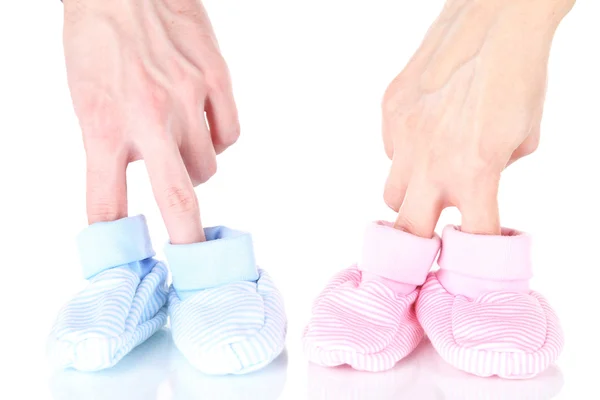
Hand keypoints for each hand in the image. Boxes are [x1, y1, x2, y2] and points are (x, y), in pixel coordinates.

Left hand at [64, 0, 238, 242]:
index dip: (116, 243)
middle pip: (178, 199)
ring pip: (207, 166)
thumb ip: (111, 144)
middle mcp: (148, 117)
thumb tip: (139, 176)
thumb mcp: (85, 97)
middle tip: (197, 261)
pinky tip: (202, 122)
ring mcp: (188, 99)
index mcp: (102, 124)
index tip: (128, 266)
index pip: (106, 202)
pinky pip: (229, 136)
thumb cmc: (100, 40)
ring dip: (194, 166)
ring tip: (179, 139)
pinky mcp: (216, 80)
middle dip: (188, 241)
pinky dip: (217, 139)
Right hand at [382, 0, 573, 236]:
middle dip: (419, 242)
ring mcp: (405, 135)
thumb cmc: (520, 75)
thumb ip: (495, 170)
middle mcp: (433, 160)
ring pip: (392, 191)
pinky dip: (405, 152)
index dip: (473, 254)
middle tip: (429, 237)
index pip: (473, 236)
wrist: (497, 20)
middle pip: (409, 229)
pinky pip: (390, 148)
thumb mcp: (524, 136)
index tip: (471, 258)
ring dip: (409, 195)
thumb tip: (472, 178)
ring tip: (427, 177)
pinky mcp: (390, 110)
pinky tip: (425, 131)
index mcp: (476, 171)